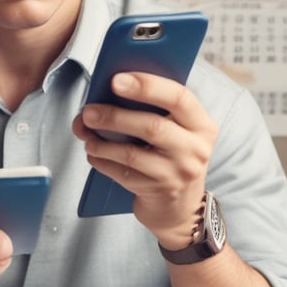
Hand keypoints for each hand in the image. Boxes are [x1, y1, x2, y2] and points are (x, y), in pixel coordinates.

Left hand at [72, 72, 217, 249]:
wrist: (180, 207)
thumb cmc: (169, 155)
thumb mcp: (174, 130)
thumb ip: (151, 109)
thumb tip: (104, 93)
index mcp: (201, 124)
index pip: (178, 97)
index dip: (146, 86)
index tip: (115, 80)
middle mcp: (196, 148)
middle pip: (152, 126)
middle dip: (114, 116)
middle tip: (88, 112)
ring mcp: (179, 173)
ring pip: (133, 154)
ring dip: (102, 142)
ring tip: (86, 135)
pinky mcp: (160, 192)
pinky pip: (123, 174)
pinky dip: (102, 161)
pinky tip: (93, 153)